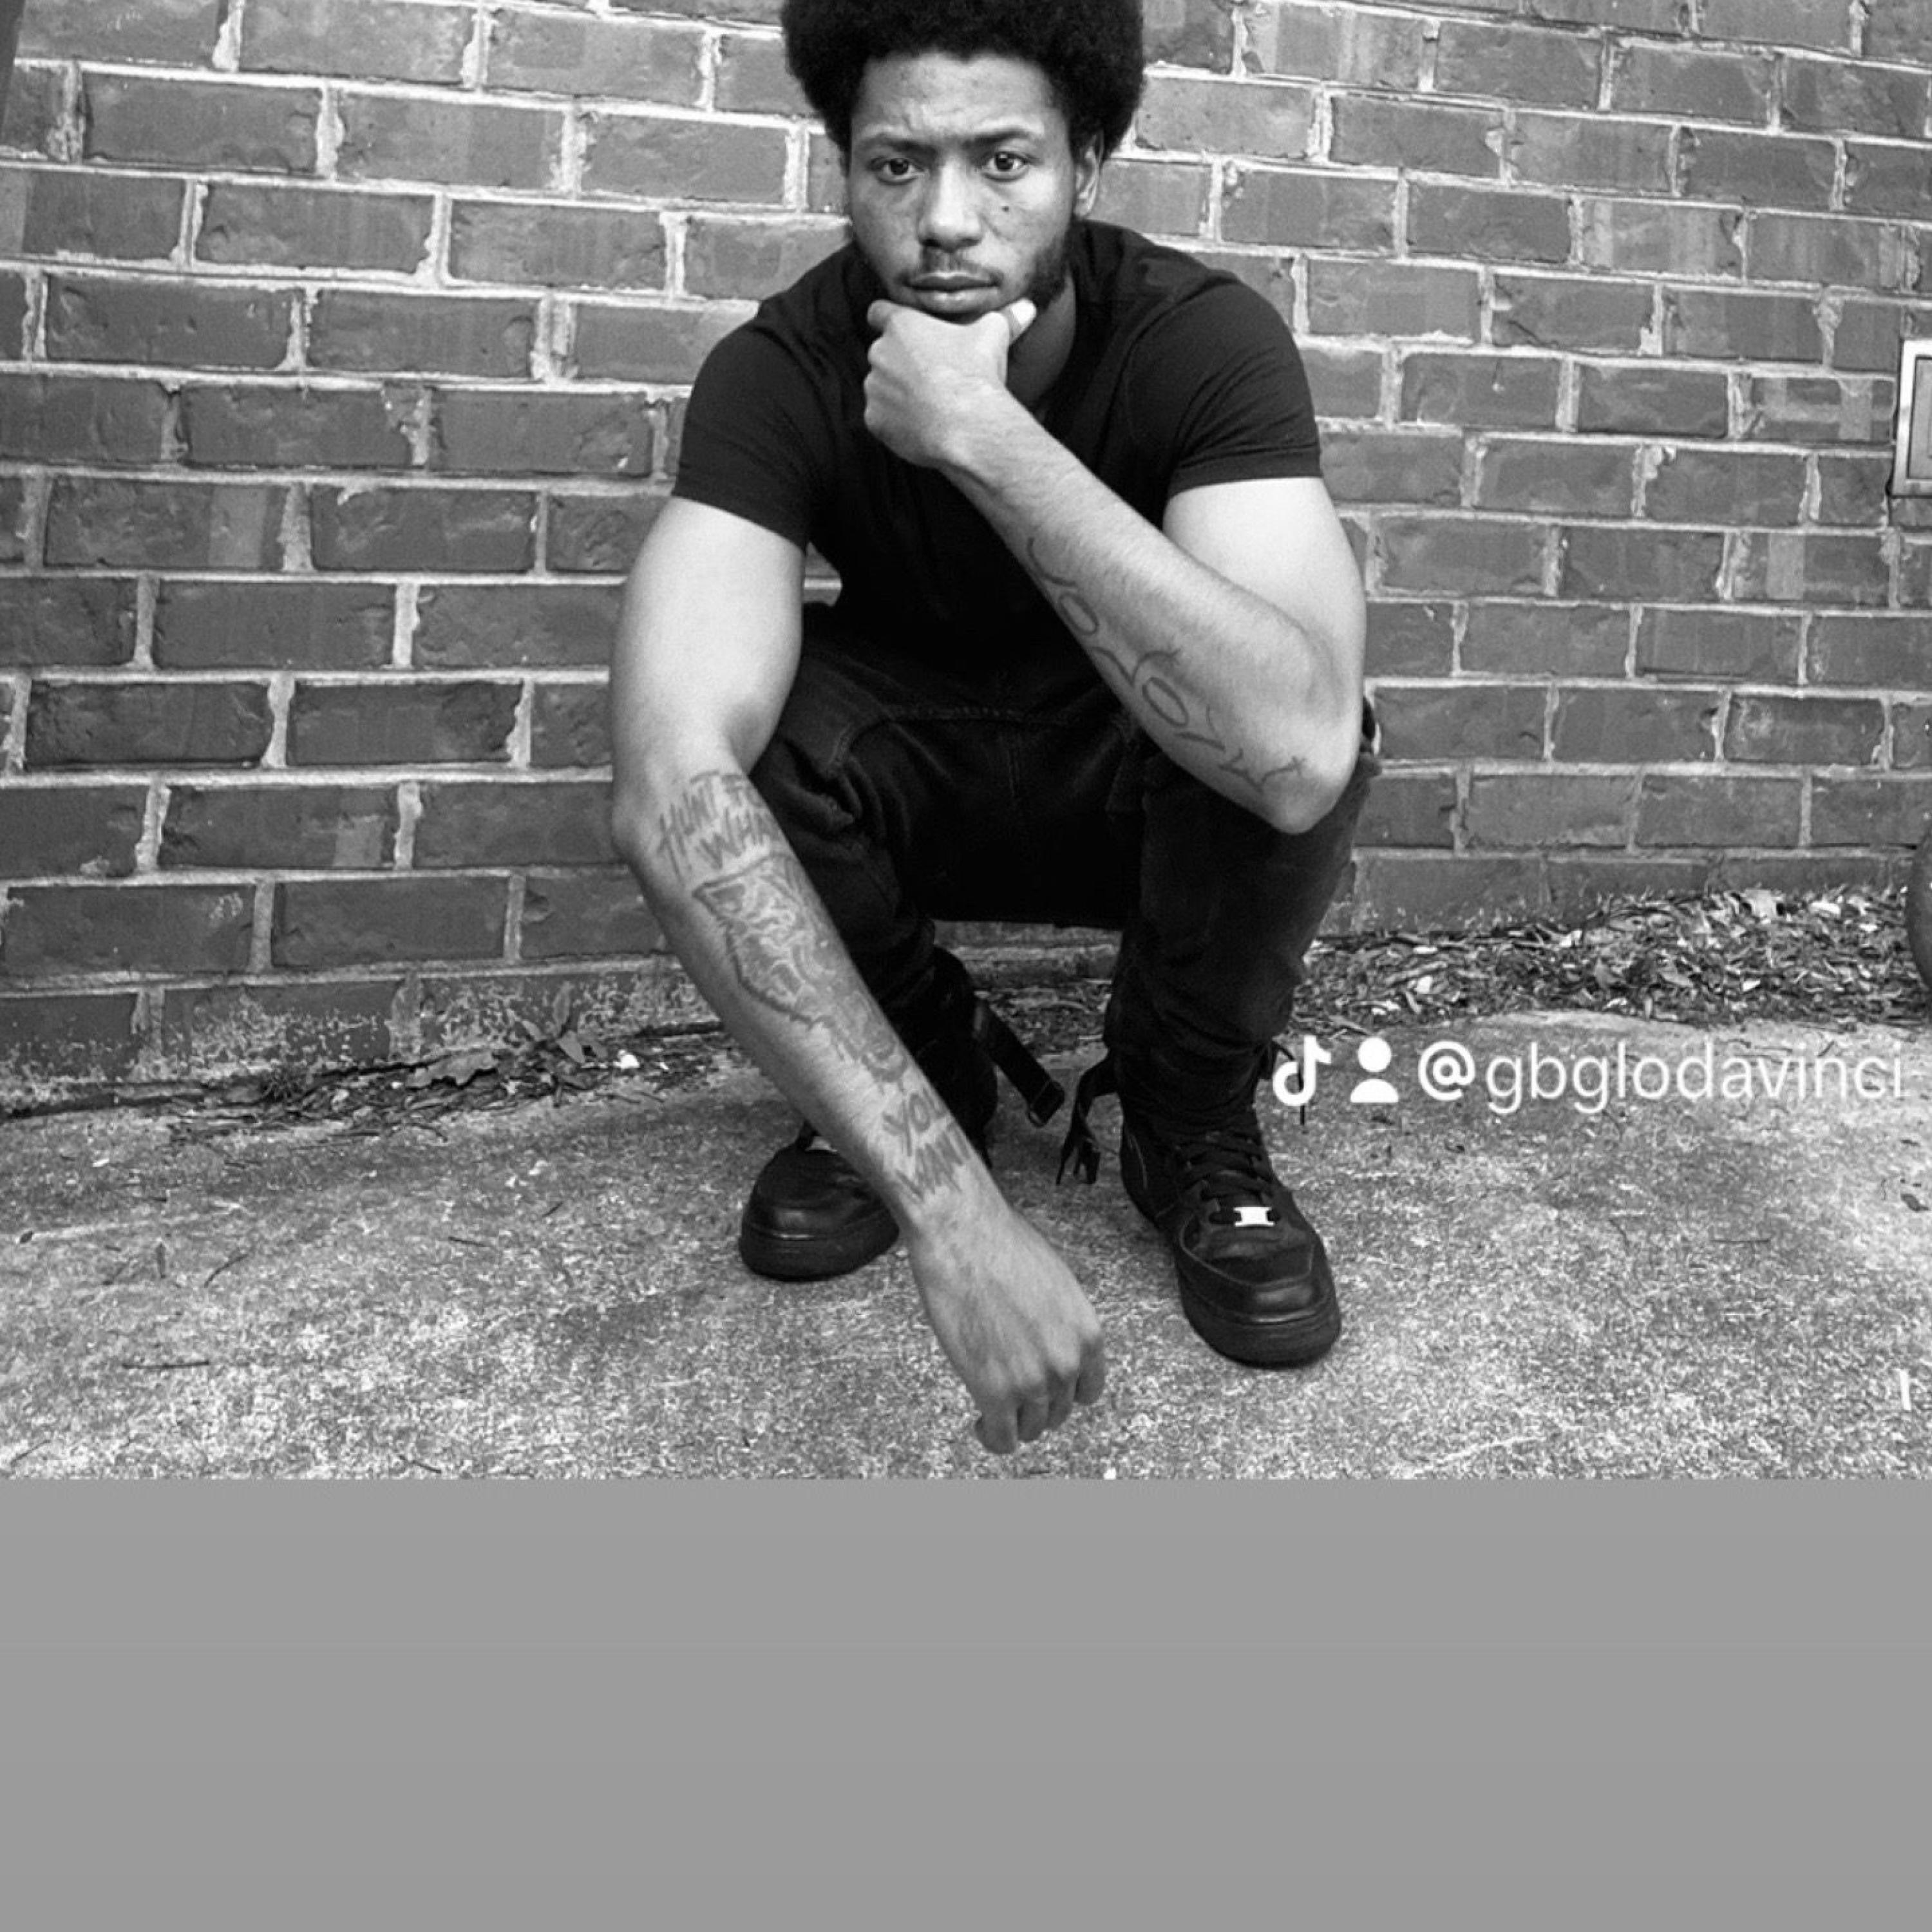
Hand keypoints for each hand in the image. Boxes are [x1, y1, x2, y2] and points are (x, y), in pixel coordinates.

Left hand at [863, 297, 1036, 471]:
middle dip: (901, 362)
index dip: (890, 320)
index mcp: (901, 325)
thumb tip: (1027, 308)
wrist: (968, 425)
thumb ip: (1006, 318)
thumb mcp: (994, 336)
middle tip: (930, 375)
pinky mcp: (874, 420)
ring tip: (928, 403)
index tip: (903, 332)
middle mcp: (880, 353)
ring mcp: (874, 389)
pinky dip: (896, 421)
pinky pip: (881, 418)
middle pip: (883, 353)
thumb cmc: (976, 375)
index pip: (879, 312)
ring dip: (897, 392)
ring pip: (881, 387)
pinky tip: (921, 424)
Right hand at [905, 1195, 1105, 1455]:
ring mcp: (1033, 1381)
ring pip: (1030, 1429)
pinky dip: (991, 1437)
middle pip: (1058, 1412)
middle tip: (1010, 1390)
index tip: (1045, 1390)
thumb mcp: (1056, 1286)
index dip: (1063, 1392)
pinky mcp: (994, 1392)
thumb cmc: (1001, 1247)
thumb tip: (1050, 1344)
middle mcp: (1067, 1363)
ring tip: (991, 1404)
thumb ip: (1061, 1325)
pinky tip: (979, 1422)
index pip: (1088, 1390)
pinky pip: (1002, 1438)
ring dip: (1011, 1420)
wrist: (963, 1235)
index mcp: (1087, 1335)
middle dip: (1034, 1404)